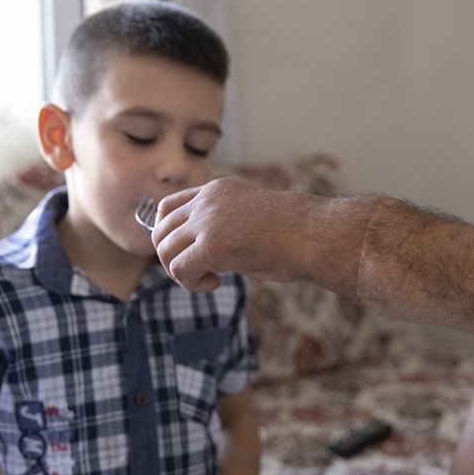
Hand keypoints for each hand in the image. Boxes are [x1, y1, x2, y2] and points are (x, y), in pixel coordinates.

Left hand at [153, 179, 312, 292]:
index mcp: (215, 191)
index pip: (167, 208)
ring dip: (181, 272)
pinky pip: (179, 269)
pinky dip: (191, 283)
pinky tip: (214, 283)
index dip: (170, 236)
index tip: (190, 253)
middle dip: (172, 258)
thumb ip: (222, 224)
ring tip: (209, 279)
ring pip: (165, 251)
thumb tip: (204, 253)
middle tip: (199, 271)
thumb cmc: (293, 233)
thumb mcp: (249, 217)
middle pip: (160, 231)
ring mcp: (207, 222)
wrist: (313, 234)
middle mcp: (206, 202)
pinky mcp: (212, 246)